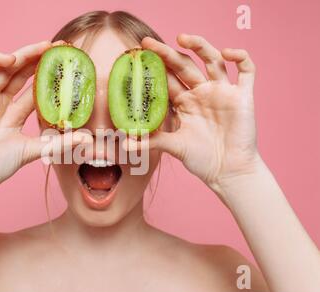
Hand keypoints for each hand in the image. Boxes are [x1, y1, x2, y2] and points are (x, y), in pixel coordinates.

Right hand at [0, 41, 90, 199]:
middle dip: (37, 59)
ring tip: (41, 48)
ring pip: (2, 67)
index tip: (65, 65)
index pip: (33, 89)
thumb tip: (89, 140)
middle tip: (57, 48)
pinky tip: (12, 59)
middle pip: (19, 74)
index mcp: (13, 116)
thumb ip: (60, 143)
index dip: (47, 76)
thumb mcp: (34, 150)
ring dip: (21, 54)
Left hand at [126, 34, 260, 188]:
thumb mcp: (173, 147)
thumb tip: (125, 144)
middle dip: (167, 53)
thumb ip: (151, 141)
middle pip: (184, 65)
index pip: (168, 79)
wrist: (228, 172)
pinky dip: (240, 57)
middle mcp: (202, 92)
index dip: (154, 67)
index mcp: (185, 102)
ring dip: (199, 46)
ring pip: (212, 60)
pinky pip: (246, 70)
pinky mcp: (243, 96)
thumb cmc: (201, 159)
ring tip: (182, 38)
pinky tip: (227, 53)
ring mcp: (223, 92)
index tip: (137, 58)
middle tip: (148, 43)